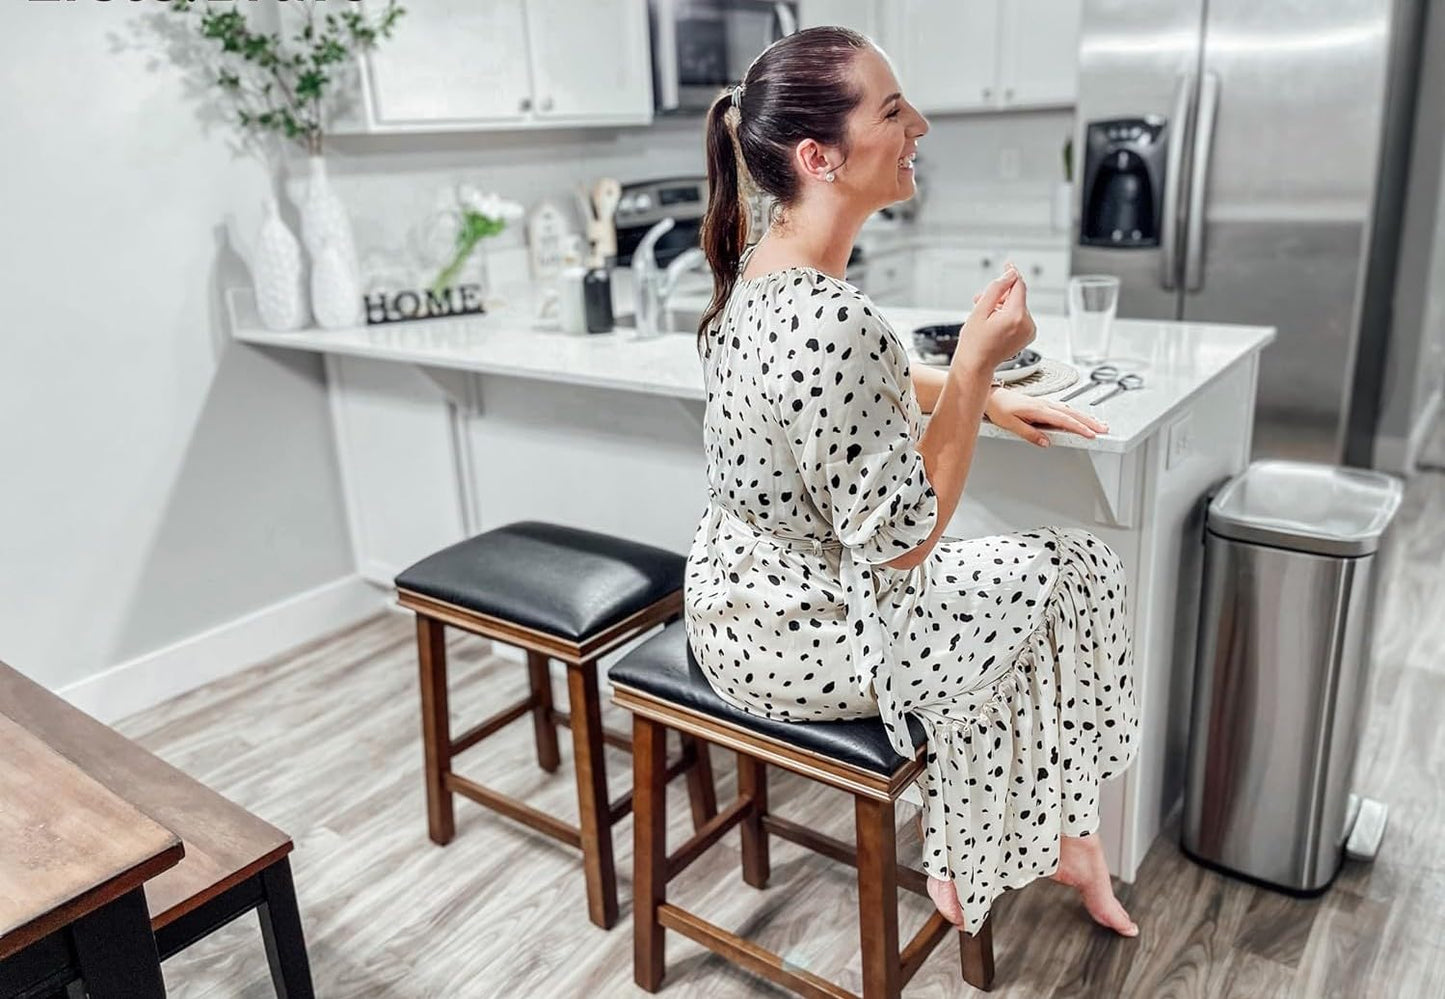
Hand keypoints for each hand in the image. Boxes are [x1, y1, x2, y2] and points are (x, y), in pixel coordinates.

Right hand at [953, 264, 1035, 373]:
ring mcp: (1029, 331)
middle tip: (980, 300)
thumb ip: (997, 288)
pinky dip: (1008, 315)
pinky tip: (994, 321)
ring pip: (1018, 306)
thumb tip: (1010, 274)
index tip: (1008, 265)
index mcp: (1016, 317)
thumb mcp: (980, 310)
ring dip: (1002, 305)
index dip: (1011, 274)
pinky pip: (1019, 316)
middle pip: (1017, 296)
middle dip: (1000, 295)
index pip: (1019, 286)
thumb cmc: (974, 343)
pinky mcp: (1028, 335)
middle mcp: (1027, 324)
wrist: (976, 365)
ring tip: (985, 314)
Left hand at [984, 387, 1108, 446]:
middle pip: (1072, 414)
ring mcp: (1045, 404)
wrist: (992, 396)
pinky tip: (1080, 418)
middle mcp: (1044, 405)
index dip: (1078, 427)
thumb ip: (1029, 434)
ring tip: (1098, 424)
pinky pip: (1063, 410)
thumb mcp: (1011, 425)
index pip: (1063, 420)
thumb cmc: (999, 409)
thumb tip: (1046, 442)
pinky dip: (1075, 414)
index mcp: (1038, 409)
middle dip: (1089, 421)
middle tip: (1104, 429)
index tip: (1090, 434)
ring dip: (1085, 417)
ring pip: (1069, 411)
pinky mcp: (1043, 405)